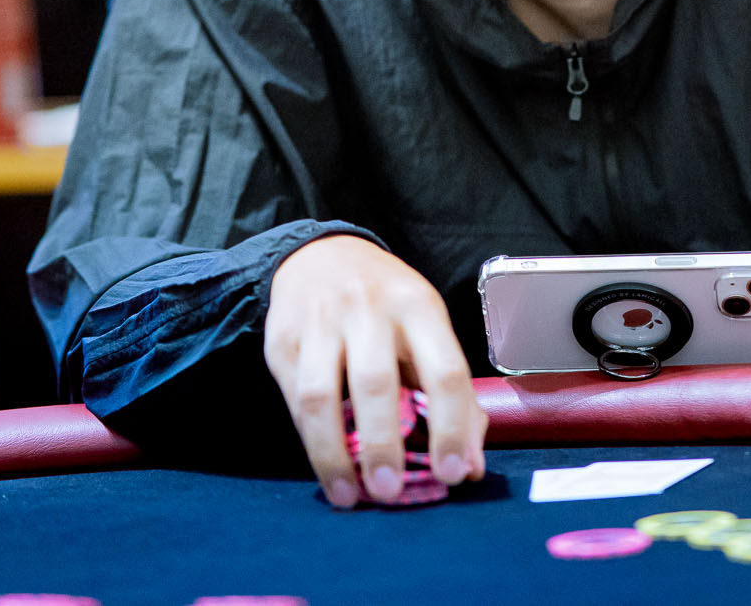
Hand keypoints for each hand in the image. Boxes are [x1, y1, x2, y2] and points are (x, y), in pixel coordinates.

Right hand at [265, 235, 485, 507]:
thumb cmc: (387, 305)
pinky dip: (311, 442)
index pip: (444, 370)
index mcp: (418, 305)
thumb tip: (469, 466)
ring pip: (321, 395)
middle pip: (376, 383)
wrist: (320, 256)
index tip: (454, 474)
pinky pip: (293, 399)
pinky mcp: (281, 340)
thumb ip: (454, 397)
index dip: (452, 427)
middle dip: (383, 444)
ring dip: (334, 454)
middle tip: (391, 492)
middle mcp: (368, 308)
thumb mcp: (428, 330)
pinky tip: (328, 470)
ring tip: (351, 494)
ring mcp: (319, 323)